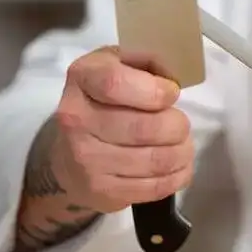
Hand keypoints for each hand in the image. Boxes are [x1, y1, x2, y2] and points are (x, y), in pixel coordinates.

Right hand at [50, 46, 194, 213]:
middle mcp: (76, 120)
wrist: (69, 155)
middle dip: (177, 125)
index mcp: (82, 79)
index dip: (155, 90)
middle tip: (180, 124)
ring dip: (183, 152)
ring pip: (156, 160)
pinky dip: (178, 175)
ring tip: (182, 144)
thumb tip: (174, 77)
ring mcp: (86, 160)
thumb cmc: (105, 101)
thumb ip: (147, 60)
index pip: (116, 84)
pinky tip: (177, 165)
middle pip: (145, 128)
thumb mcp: (119, 64)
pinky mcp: (101, 191)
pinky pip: (155, 187)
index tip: (171, 93)